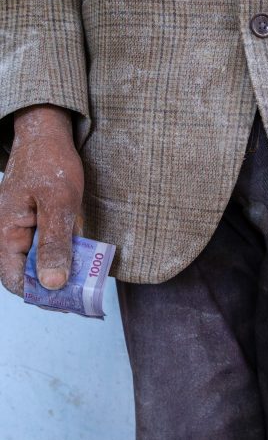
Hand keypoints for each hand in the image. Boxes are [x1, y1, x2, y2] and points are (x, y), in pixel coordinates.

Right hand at [0, 105, 83, 296]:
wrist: (49, 135)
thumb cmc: (50, 164)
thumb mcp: (58, 204)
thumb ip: (54, 243)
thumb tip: (53, 283)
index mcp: (7, 232)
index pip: (15, 278)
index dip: (39, 294)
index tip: (66, 303)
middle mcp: (14, 234)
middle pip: (31, 272)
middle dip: (56, 284)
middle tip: (83, 294)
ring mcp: (28, 227)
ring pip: (44, 259)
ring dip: (65, 269)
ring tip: (88, 280)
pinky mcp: (42, 221)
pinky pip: (53, 243)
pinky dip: (69, 251)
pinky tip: (86, 257)